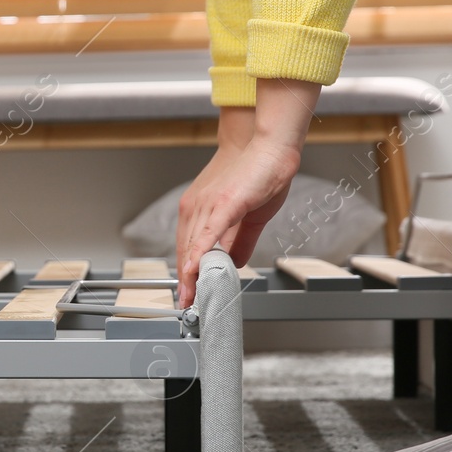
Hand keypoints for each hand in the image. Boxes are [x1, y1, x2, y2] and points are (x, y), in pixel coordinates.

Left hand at [175, 79, 318, 306]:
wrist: (266, 145)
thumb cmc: (257, 174)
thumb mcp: (248, 218)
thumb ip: (240, 242)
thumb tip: (235, 264)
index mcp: (198, 211)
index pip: (187, 249)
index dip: (186, 274)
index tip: (187, 295)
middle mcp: (196, 208)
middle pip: (185, 252)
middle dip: (185, 282)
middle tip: (186, 305)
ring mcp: (207, 205)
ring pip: (193, 247)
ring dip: (190, 276)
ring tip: (191, 298)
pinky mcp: (224, 204)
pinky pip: (208, 234)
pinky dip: (200, 254)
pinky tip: (195, 271)